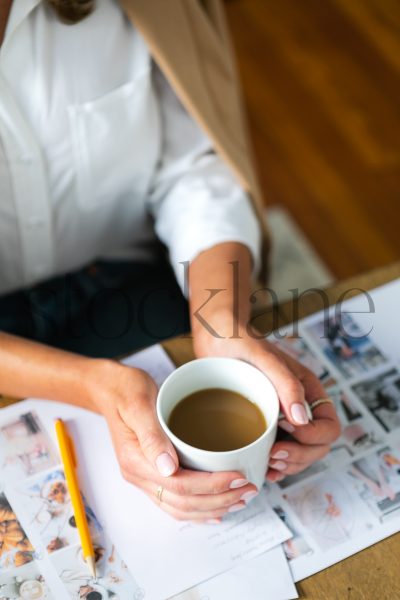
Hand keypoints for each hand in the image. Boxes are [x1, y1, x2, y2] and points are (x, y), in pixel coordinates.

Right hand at [90, 360, 258, 521]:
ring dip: (212, 508)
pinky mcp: (151, 474)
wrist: (109, 388)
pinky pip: (174, 502)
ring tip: (240, 499)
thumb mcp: (138, 403)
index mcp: (136, 461)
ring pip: (180, 508)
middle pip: (184, 502)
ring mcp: (143, 478)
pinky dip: (197, 509)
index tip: (240, 477)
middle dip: (220, 500)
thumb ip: (151, 435)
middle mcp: (139, 476)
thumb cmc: (125, 390)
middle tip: (249, 489)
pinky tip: (215, 509)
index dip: (213, 486)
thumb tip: (167, 467)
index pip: (180, 485)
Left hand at [193, 318, 340, 483]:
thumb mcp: (264, 357)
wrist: (214, 339)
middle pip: (319, 446)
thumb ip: (286, 384)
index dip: (313, 437)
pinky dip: (277, 467)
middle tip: (273, 455)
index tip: (287, 431)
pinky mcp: (264, 426)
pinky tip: (263, 469)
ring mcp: (282, 418)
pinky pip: (281, 454)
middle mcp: (300, 406)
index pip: (329, 426)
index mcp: (308, 389)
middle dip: (300, 457)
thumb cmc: (239, 341)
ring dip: (289, 466)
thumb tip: (302, 419)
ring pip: (301, 455)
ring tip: (268, 464)